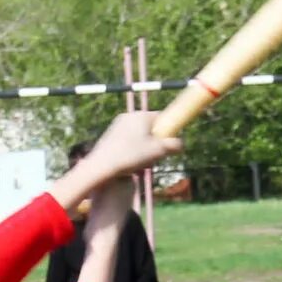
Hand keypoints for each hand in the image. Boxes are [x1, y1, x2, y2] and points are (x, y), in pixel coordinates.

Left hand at [51, 113, 173, 207]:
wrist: (101, 165)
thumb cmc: (131, 156)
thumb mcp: (158, 151)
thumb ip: (174, 145)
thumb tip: (181, 143)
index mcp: (142, 115)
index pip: (163, 117)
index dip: (169, 131)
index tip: (168, 145)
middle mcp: (130, 115)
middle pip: (151, 127)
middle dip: (155, 142)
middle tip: (154, 157)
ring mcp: (118, 124)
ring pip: (140, 135)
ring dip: (144, 148)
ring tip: (141, 163)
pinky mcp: (111, 134)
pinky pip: (128, 139)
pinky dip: (133, 150)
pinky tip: (130, 163)